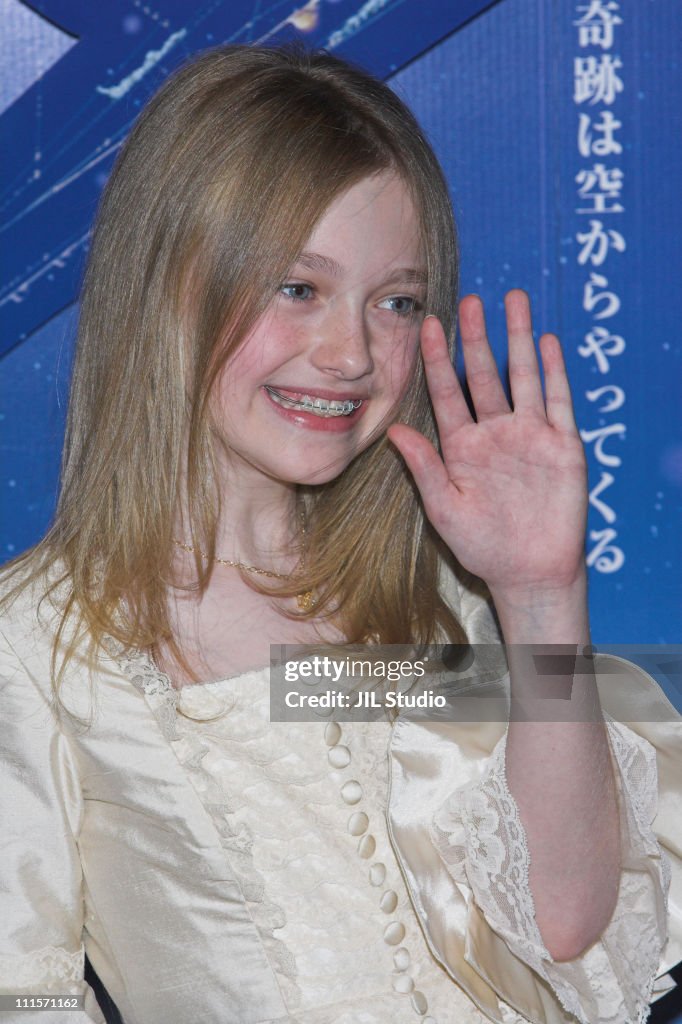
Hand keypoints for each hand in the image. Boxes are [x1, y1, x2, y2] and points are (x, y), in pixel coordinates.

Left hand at [388, 290, 587, 599]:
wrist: (530, 573)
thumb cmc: (482, 545)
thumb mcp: (445, 508)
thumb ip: (424, 468)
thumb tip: (393, 429)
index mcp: (462, 446)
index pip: (447, 392)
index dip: (438, 359)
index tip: (428, 324)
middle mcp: (495, 433)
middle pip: (486, 375)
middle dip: (478, 337)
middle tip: (471, 299)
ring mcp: (530, 435)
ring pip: (523, 377)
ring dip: (519, 339)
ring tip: (514, 301)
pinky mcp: (562, 445)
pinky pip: (558, 401)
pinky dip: (554, 372)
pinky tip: (548, 342)